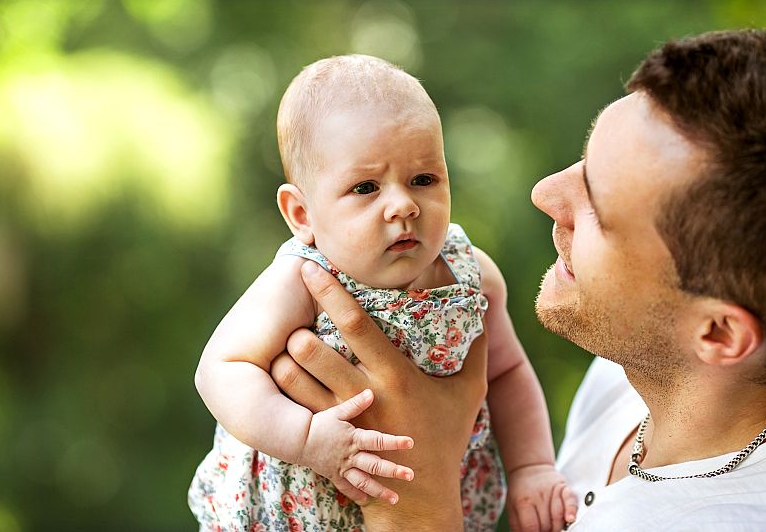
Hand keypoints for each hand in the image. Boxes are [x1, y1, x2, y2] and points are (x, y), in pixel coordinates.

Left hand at [270, 261, 487, 530]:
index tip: (311, 267)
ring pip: (293, 375)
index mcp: (396, 376)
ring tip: (286, 341)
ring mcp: (339, 417)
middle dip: (296, 325)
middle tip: (292, 311)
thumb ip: (476, 346)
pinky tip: (286, 370)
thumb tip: (482, 304)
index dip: (331, 292)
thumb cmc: (445, 437)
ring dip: (285, 354)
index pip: (356, 324)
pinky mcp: (324, 436)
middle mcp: (363, 394)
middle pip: (313, 349)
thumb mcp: (470, 391)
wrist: (419, 498)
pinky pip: (290, 403)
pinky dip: (283, 381)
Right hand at [297, 388, 413, 504]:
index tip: (410, 443)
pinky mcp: (335, 475)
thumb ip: (355, 404)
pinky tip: (368, 500)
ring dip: (380, 491)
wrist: (298, 439)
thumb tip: (371, 392)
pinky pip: (347, 488)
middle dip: (393, 471)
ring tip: (395, 499)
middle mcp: (350, 456)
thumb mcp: (337, 411)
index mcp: (353, 439)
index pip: (378, 440)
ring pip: (363, 482)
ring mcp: (343, 468)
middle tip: (410, 475)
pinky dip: (357, 495)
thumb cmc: (320, 423)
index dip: (394, 441)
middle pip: (374, 465)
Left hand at [506, 464, 576, 531]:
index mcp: (522, 501)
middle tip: (542, 529)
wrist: (529, 468)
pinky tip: (569, 519)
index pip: (531, 527)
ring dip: (557, 527)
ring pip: (559, 517)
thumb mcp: (512, 508)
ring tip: (552, 528)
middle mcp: (538, 496)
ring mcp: (552, 491)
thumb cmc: (520, 492)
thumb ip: (518, 526)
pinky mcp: (564, 487)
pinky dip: (571, 511)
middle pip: (546, 525)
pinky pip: (571, 501)